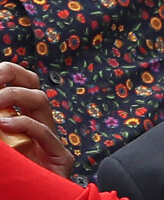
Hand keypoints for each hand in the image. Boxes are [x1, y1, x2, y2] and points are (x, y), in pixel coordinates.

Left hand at [0, 62, 73, 178]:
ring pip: (42, 103)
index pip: (25, 89)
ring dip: (16, 98)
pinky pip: (45, 132)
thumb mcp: (5, 155)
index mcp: (25, 127)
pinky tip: (5, 125)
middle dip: (15, 78)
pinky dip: (25, 125)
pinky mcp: (60, 158)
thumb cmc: (16, 186)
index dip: (13, 75)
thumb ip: (2, 133)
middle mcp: (40, 129)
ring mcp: (51, 142)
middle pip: (35, 90)